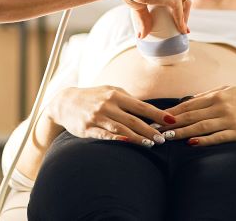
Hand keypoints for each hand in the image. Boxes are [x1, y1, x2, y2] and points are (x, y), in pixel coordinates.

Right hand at [47, 85, 177, 146]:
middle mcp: (107, 105)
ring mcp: (97, 117)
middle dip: (150, 130)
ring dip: (137, 138)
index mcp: (115, 94)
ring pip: (121, 129)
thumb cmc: (92, 96)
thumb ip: (127, 98)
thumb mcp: (109, 91)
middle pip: (133, 119)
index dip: (157, 114)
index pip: (141, 106)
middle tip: (164, 139)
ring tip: (151, 144)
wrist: (64, 102)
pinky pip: (105, 135)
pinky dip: (117, 139)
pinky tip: (128, 143)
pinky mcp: (88, 128)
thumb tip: (149, 108)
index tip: (171, 121)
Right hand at [117, 0, 189, 36]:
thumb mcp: (138, 0)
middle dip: (182, 7)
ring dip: (185, 15)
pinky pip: (180, 13)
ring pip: (186, 1)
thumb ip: (143, 16)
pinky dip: (181, 22)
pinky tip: (181, 30)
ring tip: (182, 27)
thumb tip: (141, 34)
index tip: (173, 9)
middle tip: (179, 19)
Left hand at [163, 86, 235, 146]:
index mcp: (217, 95)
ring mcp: (230, 119)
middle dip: (172, 123)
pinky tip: (193, 143)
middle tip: (157, 129)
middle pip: (191, 115)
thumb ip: (208, 95)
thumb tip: (187, 100)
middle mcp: (221, 106)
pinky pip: (218, 136)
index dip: (172, 112)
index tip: (157, 118)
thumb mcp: (228, 91)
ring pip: (201, 126)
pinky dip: (204, 140)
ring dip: (183, 132)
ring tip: (169, 137)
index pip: (188, 104)